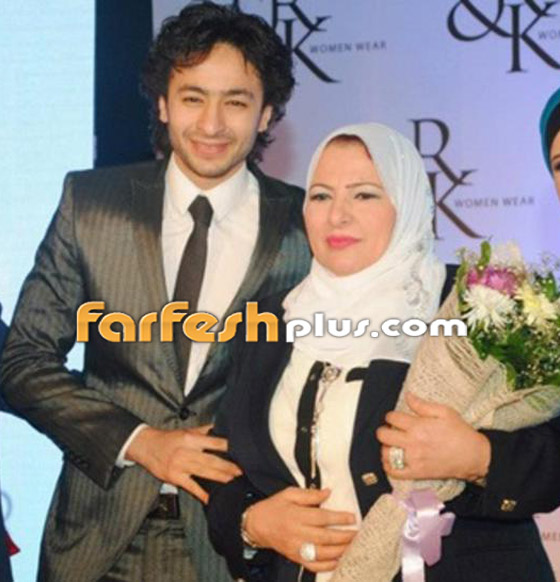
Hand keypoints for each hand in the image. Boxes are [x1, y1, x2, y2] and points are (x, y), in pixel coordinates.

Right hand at [126, 424, 241, 502]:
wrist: (146, 446)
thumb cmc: (169, 438)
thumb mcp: (187, 430)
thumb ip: (204, 430)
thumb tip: (221, 427)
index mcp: (191, 438)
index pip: (214, 443)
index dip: (228, 448)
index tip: (241, 452)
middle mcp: (187, 452)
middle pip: (212, 460)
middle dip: (228, 466)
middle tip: (242, 471)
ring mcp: (180, 466)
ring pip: (204, 473)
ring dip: (220, 477)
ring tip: (233, 481)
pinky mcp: (174, 477)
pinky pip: (191, 486)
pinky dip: (201, 493)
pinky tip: (210, 498)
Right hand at [244, 487, 355, 572]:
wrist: (257, 525)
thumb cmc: (275, 507)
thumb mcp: (290, 494)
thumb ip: (310, 494)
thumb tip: (328, 493)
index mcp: (296, 515)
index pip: (322, 518)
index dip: (339, 518)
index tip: (352, 517)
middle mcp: (297, 533)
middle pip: (325, 537)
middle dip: (344, 536)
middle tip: (357, 533)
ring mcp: (296, 548)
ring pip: (322, 553)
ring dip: (340, 551)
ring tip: (353, 546)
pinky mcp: (295, 558)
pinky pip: (313, 565)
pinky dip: (327, 565)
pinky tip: (338, 560)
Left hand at [377, 393, 490, 481]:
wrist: (473, 455)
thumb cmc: (460, 433)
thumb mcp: (444, 412)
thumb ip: (422, 405)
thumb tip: (408, 396)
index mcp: (418, 426)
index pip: (392, 418)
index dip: (391, 416)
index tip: (395, 418)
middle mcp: (413, 443)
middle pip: (384, 435)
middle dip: (384, 430)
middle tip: (391, 430)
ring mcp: (414, 459)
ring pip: (386, 454)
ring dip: (385, 447)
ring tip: (391, 444)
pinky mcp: (417, 473)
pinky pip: (395, 472)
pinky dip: (388, 466)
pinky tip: (391, 460)